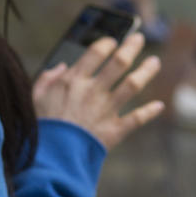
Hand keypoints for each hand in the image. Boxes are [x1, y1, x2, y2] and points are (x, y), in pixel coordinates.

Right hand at [32, 33, 164, 149]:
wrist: (52, 157)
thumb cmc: (42, 126)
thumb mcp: (35, 96)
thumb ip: (47, 78)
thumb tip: (62, 66)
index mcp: (74, 80)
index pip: (96, 53)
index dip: (107, 43)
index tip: (113, 41)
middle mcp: (94, 91)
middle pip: (119, 63)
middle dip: (132, 48)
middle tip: (139, 39)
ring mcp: (106, 110)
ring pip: (133, 85)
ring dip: (147, 72)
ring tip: (155, 62)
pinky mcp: (114, 130)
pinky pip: (137, 118)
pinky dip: (149, 112)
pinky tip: (160, 105)